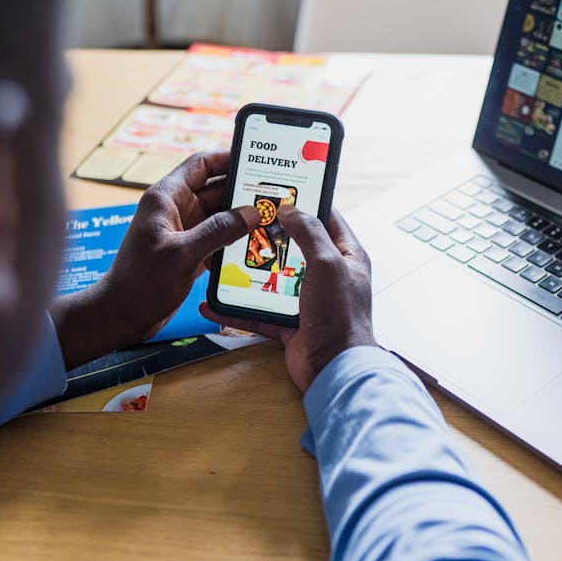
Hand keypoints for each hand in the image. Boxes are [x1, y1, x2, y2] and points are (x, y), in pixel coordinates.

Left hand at [52, 152, 258, 368]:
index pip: (200, 165)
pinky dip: (233, 240)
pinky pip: (216, 237)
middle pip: (214, 189)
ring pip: (218, 216)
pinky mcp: (188, 252)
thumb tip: (251, 213)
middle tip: (272, 193)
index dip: (227, 158)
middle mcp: (174, 210)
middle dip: (241, 192)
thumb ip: (219, 230)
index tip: (255, 159)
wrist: (121, 316)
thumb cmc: (140, 283)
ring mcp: (182, 231)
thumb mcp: (183, 253)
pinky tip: (253, 244)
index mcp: (165, 198)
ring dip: (240, 219)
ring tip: (270, 218)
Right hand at [200, 206, 376, 393]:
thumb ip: (309, 232)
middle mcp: (328, 276)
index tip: (279, 192)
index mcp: (347, 257)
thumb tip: (290, 210)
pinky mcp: (290, 324)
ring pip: (272, 279)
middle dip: (268, 237)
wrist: (334, 368)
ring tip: (224, 259)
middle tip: (243, 222)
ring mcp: (308, 301)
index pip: (327, 219)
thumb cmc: (341, 315)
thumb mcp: (327, 263)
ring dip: (248, 272)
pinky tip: (214, 303)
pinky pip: (259, 312)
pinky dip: (237, 309)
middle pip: (294, 248)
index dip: (305, 203)